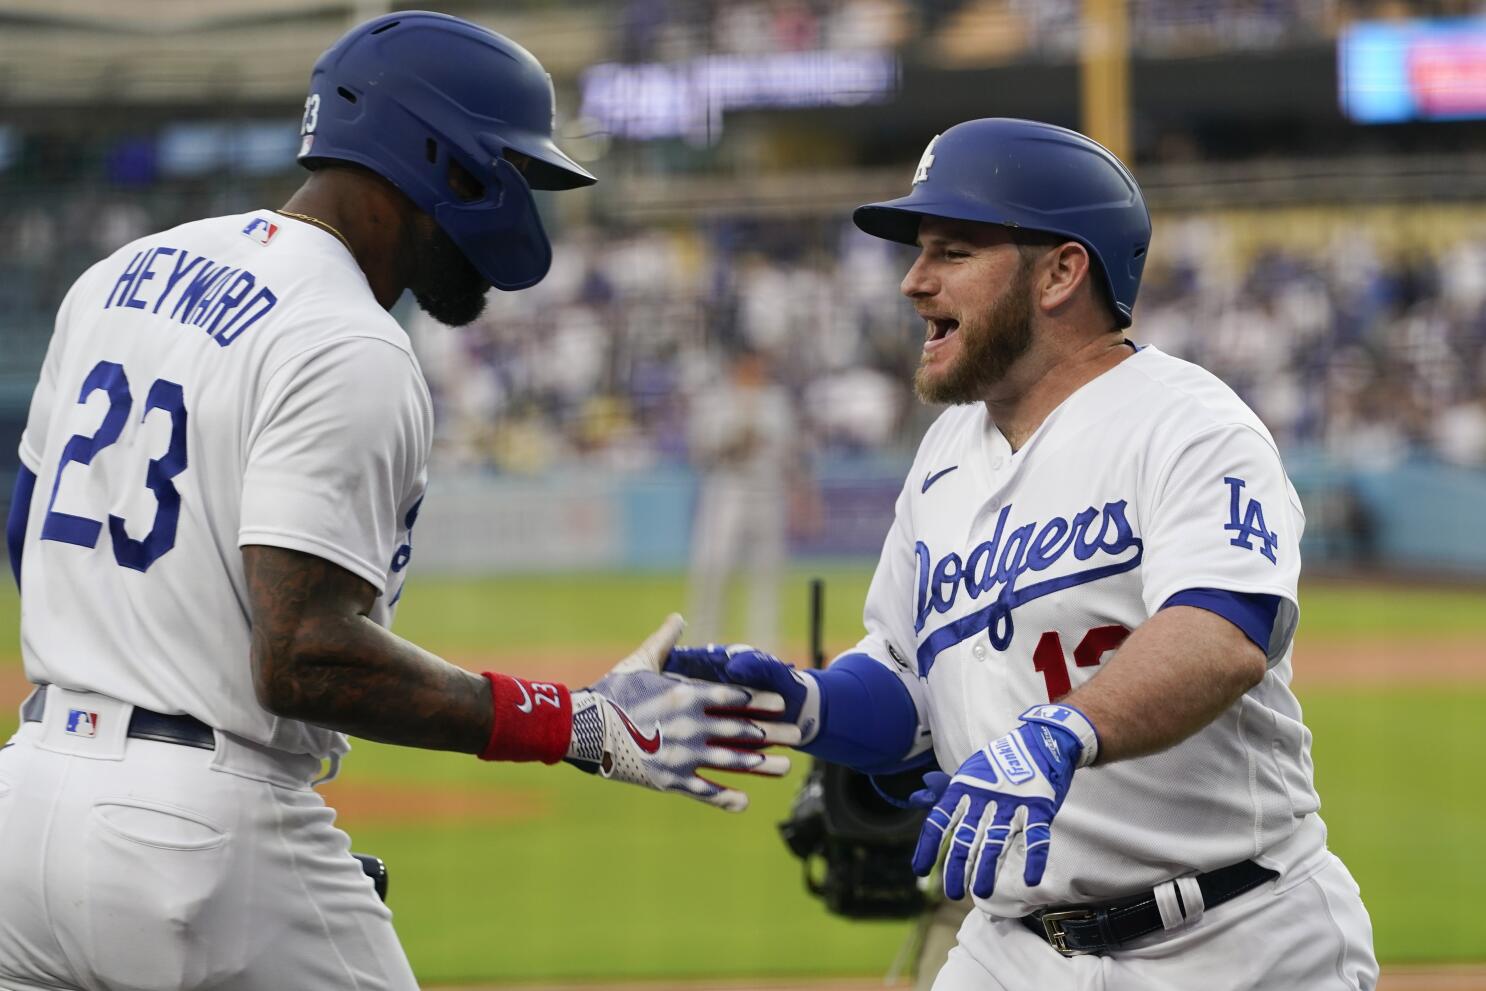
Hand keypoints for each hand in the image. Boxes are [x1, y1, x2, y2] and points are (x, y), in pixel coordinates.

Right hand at [569, 616, 801, 811]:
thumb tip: (679, 617)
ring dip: (761, 765)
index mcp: (686, 696)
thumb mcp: (640, 662)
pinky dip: (725, 798)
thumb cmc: (611, 693)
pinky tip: (745, 802)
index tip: (783, 702)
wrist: (582, 729)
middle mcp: (691, 726)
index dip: (761, 700)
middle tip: (798, 733)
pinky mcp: (669, 780)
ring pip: (731, 762)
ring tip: (786, 767)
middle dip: (773, 732)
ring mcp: (682, 755)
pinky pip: (703, 791)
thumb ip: (665, 641)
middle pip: (741, 730)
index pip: (734, 698)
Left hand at [911, 704, 1097, 899]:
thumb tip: (916, 796)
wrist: (1041, 742)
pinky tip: (1031, 880)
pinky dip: (1035, 858)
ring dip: (987, 868)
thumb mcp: (969, 774)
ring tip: (981, 892)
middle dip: (957, 867)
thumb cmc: (1000, 763)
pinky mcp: (1038, 806)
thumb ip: (945, 791)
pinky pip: (1036, 836)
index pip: (939, 821)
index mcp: (963, 789)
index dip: (928, 846)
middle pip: (966, 837)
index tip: (919, 870)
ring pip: (996, 841)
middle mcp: (983, 797)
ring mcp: (1012, 802)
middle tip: (952, 893)